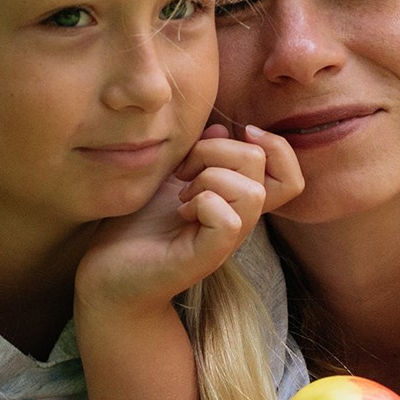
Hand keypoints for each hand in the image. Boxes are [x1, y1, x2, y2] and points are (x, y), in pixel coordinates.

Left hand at [76, 125, 300, 310]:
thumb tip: (221, 127)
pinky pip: (228, 220)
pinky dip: (202, 203)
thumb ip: (200, 153)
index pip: (290, 177)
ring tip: (183, 196)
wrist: (109, 272)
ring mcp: (226, 242)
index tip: (230, 138)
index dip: (274, 147)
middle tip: (183, 173)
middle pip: (260, 163)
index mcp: (237, 202)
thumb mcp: (171, 176)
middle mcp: (240, 221)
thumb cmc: (139, 225)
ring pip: (250, 191)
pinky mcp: (206, 258)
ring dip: (209, 179)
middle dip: (215, 151)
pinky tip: (181, 212)